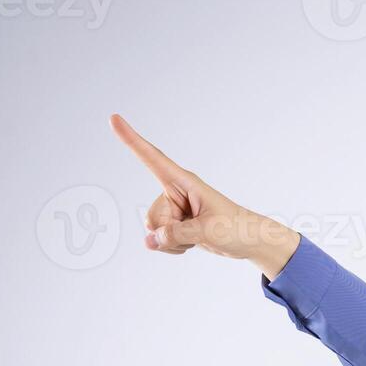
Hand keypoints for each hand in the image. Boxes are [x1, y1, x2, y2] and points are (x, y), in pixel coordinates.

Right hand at [109, 113, 298, 278]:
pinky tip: (192, 243)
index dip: (132, 139)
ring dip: (173, 241)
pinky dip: (174, 247)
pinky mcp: (176, 224)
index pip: (153, 158)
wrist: (251, 242)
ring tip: (198, 235)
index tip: (114, 118)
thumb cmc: (236, 228)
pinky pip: (160, 239)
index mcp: (185, 182)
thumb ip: (176, 235)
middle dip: (170, 232)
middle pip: (153, 217)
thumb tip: (150, 241)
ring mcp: (175, 209)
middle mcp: (175, 192)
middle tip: (198, 230)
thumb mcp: (208, 231)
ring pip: (154, 230)